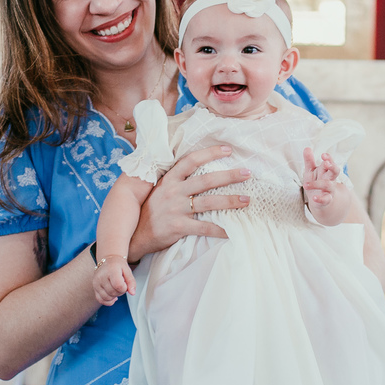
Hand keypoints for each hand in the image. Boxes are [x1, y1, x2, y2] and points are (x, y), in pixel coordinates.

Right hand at [93, 256, 134, 305]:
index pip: (118, 286)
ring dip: (114, 296)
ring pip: (107, 298)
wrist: (108, 260)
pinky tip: (112, 297)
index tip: (125, 283)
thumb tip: (132, 293)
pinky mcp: (94, 288)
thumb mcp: (127, 270)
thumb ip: (131, 282)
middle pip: (113, 292)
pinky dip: (108, 301)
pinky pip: (100, 299)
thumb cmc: (118, 265)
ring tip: (116, 288)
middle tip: (121, 285)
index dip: (124, 288)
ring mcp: (96, 283)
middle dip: (120, 292)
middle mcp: (101, 277)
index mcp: (111, 270)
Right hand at [128, 144, 251, 261]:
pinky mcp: (178, 227)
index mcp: (169, 179)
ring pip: (208, 202)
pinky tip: (232, 230)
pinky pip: (204, 228)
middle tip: (247, 173)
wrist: (137, 234)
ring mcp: (176, 209)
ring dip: (230, 200)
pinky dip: (220, 229)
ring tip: (246, 200)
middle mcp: (173, 191)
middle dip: (229, 176)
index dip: (210, 153)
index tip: (228, 149)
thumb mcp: (160, 188)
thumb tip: (201, 167)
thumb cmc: (152, 209)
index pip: (191, 160)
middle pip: (205, 180)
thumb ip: (177, 179)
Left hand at [302, 148, 349, 225]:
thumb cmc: (316, 182)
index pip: (330, 162)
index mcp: (326, 171)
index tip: (323, 155)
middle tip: (326, 163)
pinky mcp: (326, 200)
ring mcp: (329, 190)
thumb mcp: (311, 171)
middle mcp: (329, 179)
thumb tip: (307, 148)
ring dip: (317, 184)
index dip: (328, 158)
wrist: (321, 201)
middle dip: (332, 166)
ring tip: (306, 184)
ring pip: (328, 185)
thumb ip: (309, 161)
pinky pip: (326, 199)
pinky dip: (320, 199)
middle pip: (335, 171)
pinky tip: (314, 198)